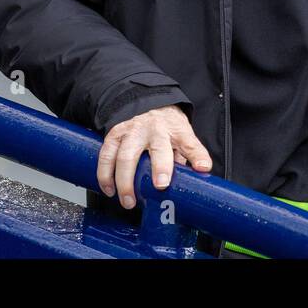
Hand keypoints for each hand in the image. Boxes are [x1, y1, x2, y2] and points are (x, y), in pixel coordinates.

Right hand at [97, 104, 212, 208]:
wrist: (149, 106)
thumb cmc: (168, 129)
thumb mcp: (184, 138)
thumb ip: (188, 157)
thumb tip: (193, 181)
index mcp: (176, 130)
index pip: (189, 143)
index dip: (196, 156)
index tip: (202, 167)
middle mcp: (154, 129)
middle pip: (157, 148)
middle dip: (159, 167)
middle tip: (160, 186)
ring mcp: (132, 131)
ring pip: (125, 155)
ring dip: (125, 180)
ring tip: (128, 201)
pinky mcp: (114, 135)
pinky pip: (106, 156)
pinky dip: (105, 175)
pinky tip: (109, 190)